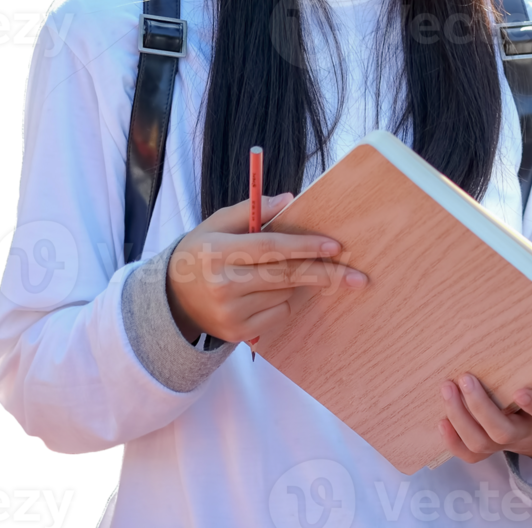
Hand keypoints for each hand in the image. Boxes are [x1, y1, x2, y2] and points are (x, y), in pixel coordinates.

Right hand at [165, 193, 366, 344]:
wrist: (173, 299)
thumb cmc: (203, 252)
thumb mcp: (218, 223)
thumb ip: (253, 209)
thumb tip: (289, 199)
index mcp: (218, 251)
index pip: (270, 248)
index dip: (305, 246)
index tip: (335, 246)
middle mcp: (224, 284)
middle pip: (286, 276)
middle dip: (325, 274)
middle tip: (358, 277)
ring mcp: (231, 313)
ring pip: (285, 294)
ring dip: (296, 281)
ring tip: (276, 271)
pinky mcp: (238, 333)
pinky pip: (279, 314)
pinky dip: (283, 300)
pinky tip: (265, 291)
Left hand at [438, 337, 531, 465]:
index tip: (520, 390)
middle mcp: (530, 430)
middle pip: (503, 431)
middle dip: (481, 409)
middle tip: (465, 379)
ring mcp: (510, 440)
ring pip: (483, 443)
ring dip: (461, 420)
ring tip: (447, 387)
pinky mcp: (493, 444)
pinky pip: (472, 454)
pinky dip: (454, 443)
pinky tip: (440, 419)